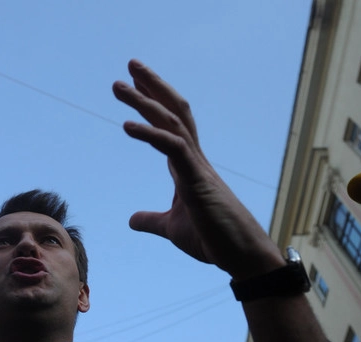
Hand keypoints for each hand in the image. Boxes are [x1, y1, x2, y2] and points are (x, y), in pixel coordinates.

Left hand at [112, 60, 281, 278]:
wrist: (240, 256)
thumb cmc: (213, 239)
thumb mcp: (171, 228)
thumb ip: (151, 220)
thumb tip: (131, 220)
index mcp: (187, 166)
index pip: (169, 124)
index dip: (152, 103)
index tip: (134, 85)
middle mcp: (194, 159)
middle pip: (173, 111)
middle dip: (151, 87)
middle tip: (130, 66)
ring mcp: (198, 167)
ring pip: (172, 122)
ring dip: (145, 102)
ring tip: (119, 85)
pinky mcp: (198, 180)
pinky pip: (173, 148)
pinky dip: (151, 134)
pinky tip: (128, 125)